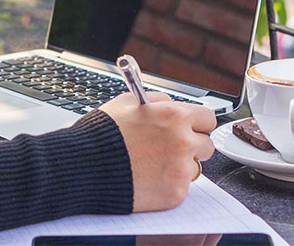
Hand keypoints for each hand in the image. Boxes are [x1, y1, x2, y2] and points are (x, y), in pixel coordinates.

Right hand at [99, 92, 215, 211]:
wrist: (86, 166)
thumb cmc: (101, 133)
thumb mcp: (124, 103)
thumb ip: (153, 100)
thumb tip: (167, 102)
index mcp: (174, 116)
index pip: (207, 118)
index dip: (196, 123)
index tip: (189, 128)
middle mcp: (183, 142)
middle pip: (206, 145)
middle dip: (191, 146)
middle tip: (169, 148)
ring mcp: (181, 170)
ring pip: (193, 168)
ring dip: (179, 166)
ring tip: (152, 164)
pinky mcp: (175, 193)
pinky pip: (180, 187)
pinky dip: (166, 184)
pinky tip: (146, 178)